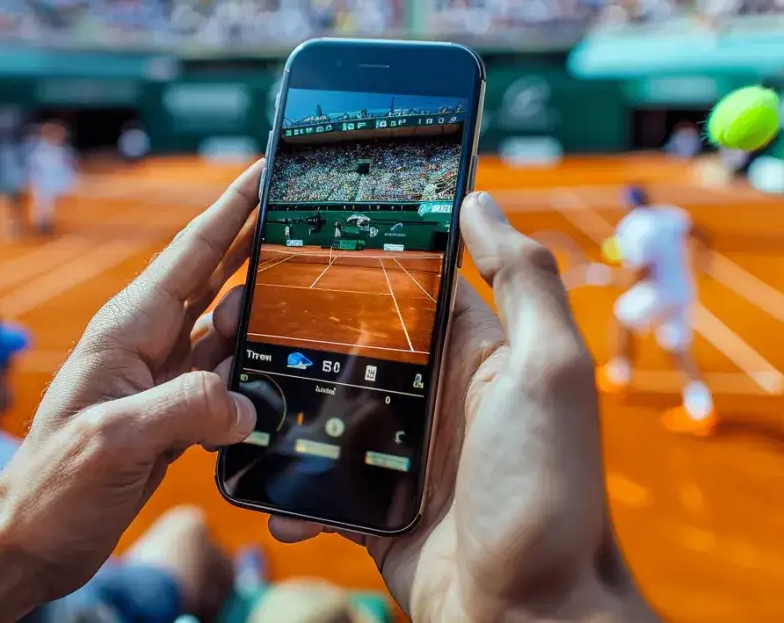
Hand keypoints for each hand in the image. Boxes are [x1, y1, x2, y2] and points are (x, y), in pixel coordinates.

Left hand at [0, 161, 265, 602]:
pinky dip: (257, 373)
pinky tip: (281, 377)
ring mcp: (162, 379)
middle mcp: (147, 345)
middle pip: (216, 278)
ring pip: (227, 330)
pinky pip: (228, 379)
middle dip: (257, 242)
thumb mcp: (113, 441)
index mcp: (127, 331)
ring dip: (263, 318)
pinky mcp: (175, 415)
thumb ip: (183, 412)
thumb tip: (245, 404)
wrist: (33, 541)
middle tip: (305, 219)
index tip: (264, 170)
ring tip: (302, 303)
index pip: (191, 254)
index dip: (231, 208)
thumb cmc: (51, 487)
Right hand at [269, 192, 656, 622]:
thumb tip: (480, 201)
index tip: (302, 233)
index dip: (366, 257)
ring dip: (283, 406)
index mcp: (480, 354)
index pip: (415, 285)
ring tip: (234, 394)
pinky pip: (320, 481)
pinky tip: (265, 482)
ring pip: (325, 410)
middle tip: (237, 317)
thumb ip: (523, 282)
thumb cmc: (549, 492)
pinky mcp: (378, 507)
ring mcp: (406, 454)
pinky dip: (289, 482)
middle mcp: (440, 396)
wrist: (528, 617)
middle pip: (356, 344)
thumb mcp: (549, 371)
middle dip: (300, 331)